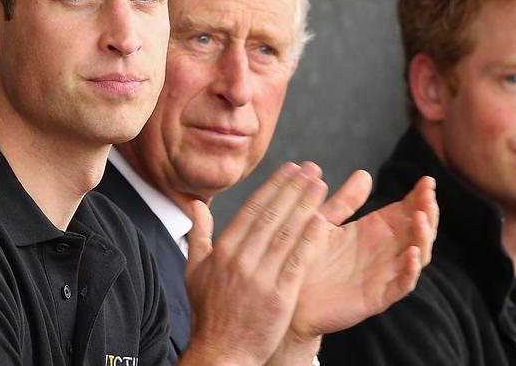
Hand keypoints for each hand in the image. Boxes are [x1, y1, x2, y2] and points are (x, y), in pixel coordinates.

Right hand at [179, 163, 327, 365]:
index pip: (252, 210)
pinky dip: (308, 240)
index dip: (273, 186)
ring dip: (304, 206)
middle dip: (293, 188)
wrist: (221, 354)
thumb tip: (196, 205)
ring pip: (286, 234)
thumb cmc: (210, 313)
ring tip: (319, 185)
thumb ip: (199, 234)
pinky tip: (320, 221)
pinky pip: (296, 262)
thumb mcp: (194, 271)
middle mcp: (241, 261)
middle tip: (310, 168)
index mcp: (223, 252)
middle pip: (271, 216)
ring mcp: (260, 279)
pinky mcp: (279, 297)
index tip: (289, 169)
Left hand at [290, 172, 437, 339]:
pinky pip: (402, 284)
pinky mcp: (378, 297)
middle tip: (429, 196)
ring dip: (423, 237)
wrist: (288, 294)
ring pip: (416, 255)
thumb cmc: (306, 257)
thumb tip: (365, 173)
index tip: (427, 180)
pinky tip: (411, 252)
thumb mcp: (325, 223)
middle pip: (417, 230)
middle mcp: (384, 251)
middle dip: (427, 212)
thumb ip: (345, 202)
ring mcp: (384, 274)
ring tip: (421, 218)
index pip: (406, 210)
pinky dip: (410, 269)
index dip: (419, 196)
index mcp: (374, 230)